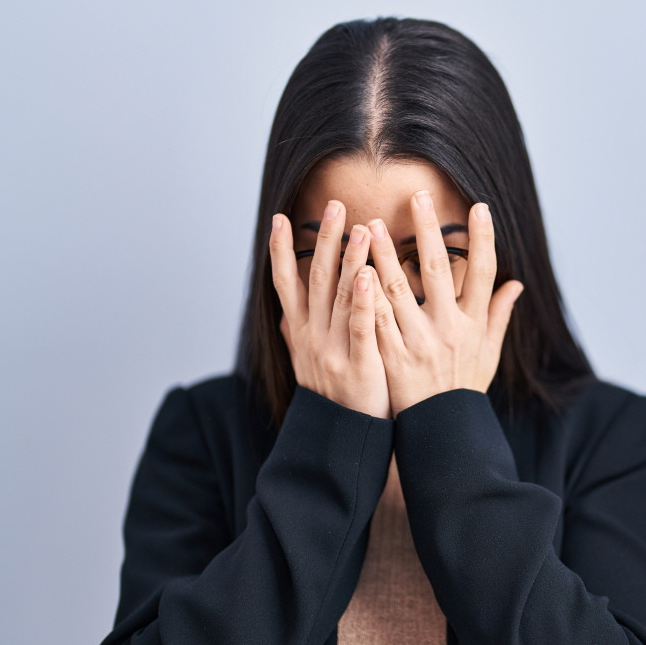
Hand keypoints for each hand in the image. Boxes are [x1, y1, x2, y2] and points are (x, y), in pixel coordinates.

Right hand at [269, 201, 390, 418]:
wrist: (341, 438)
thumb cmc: (333, 396)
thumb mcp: (307, 364)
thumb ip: (296, 336)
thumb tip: (284, 315)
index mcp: (301, 332)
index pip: (286, 283)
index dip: (280, 251)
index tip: (278, 218)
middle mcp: (312, 336)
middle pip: (315, 279)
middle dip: (324, 241)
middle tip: (332, 206)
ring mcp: (333, 348)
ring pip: (338, 296)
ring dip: (348, 260)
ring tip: (360, 227)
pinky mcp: (357, 363)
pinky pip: (358, 326)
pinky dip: (360, 299)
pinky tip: (367, 274)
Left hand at [365, 190, 522, 415]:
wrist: (441, 433)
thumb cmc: (463, 389)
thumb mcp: (489, 354)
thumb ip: (499, 315)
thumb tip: (517, 284)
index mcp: (474, 325)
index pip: (484, 273)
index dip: (483, 240)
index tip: (479, 207)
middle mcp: (449, 329)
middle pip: (438, 271)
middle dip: (428, 231)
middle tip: (418, 196)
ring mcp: (419, 342)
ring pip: (399, 290)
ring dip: (384, 254)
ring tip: (370, 224)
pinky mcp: (392, 357)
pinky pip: (375, 320)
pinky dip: (365, 294)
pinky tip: (352, 270)